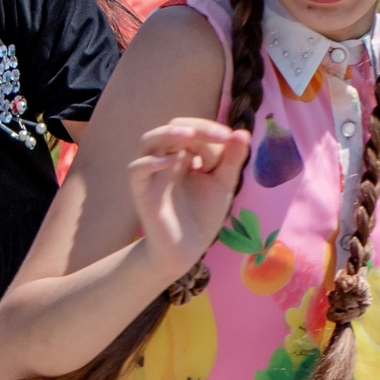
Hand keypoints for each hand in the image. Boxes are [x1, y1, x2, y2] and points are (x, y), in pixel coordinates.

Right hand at [126, 118, 248, 273]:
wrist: (186, 251)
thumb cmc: (203, 214)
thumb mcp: (223, 184)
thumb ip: (232, 159)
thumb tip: (243, 132)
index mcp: (186, 154)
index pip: (195, 130)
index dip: (212, 130)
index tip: (231, 139)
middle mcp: (167, 158)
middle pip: (174, 128)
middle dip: (199, 129)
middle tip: (221, 137)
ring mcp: (152, 173)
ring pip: (149, 141)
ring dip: (168, 134)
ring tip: (188, 135)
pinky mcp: (142, 191)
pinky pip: (136, 169)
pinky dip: (150, 162)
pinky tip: (171, 162)